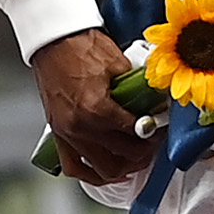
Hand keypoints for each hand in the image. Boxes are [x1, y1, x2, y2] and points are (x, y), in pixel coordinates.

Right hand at [34, 27, 154, 184]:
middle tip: (152, 143)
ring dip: (122, 166)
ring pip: (101, 169)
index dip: (153, 134)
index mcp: (97, 109)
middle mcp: (80, 127)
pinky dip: (92, 174)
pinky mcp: (58, 134)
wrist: (54, 39)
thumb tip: (156, 104)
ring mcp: (67, 134)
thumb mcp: (119, 64)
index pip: (135, 135)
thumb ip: (137, 90)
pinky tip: (109, 169)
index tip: (160, 129)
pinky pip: (74, 167)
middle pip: (121, 157)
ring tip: (134, 156)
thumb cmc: (83, 46)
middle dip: (142, 153)